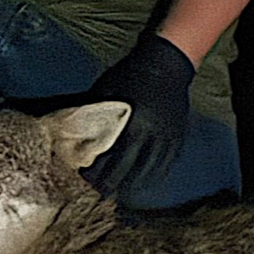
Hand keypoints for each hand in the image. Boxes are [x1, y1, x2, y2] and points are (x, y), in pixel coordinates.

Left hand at [84, 33, 196, 198]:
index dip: (98, 173)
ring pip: (150, 173)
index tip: (87, 178)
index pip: (113, 160)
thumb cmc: (131, 73)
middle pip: (131, 172)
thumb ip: (96, 113)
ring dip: (134, 185)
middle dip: (114, 184)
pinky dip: (154, 176)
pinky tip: (143, 182)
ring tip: (120, 192)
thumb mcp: (107, 89)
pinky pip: (166, 164)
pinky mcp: (178, 137)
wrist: (167, 61)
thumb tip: (75, 132)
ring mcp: (168, 137)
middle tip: (101, 191)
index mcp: (134, 124)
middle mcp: (153, 135)